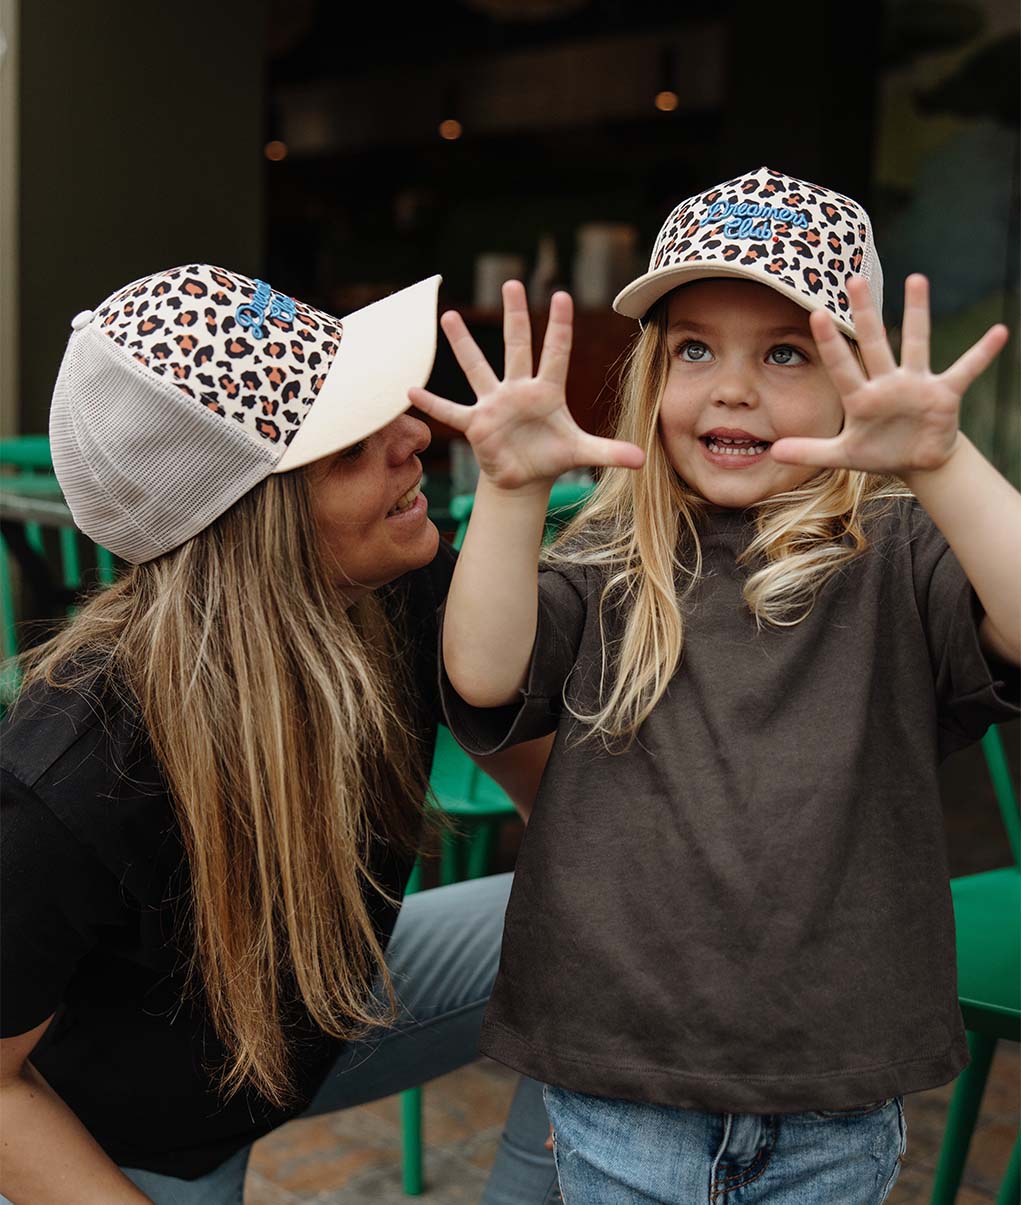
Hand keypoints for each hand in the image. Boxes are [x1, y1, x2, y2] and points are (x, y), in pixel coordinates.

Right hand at [409, 281, 644, 490]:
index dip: (559, 326)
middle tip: (512, 283)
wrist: (524, 476)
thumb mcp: (583, 453)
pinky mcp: (477, 424)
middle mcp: (519, 390)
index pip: (556, 352)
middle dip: (515, 316)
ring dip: (464, 344)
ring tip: (449, 316)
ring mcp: (495, 404)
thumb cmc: (551, 457)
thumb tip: (643, 459)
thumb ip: (610, 452)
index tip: (561, 296)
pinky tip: (412, 390)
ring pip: (478, 368)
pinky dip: (432, 404)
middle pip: (517, 346)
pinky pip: (451, 412)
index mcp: (547, 391)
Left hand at [771, 275, 1008, 478]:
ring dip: (917, 313)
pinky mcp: (944, 394)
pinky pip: (966, 369)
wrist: (916, 461)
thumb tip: (774, 452)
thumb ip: (810, 451)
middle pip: (873, 342)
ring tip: (916, 278)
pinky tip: (999, 332)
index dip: (830, 342)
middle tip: (853, 277)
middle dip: (864, 312)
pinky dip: (982, 353)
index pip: (841, 366)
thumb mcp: (842, 456)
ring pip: (916, 342)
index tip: (815, 313)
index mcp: (861, 398)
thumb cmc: (879, 452)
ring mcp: (916, 385)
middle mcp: (887, 383)